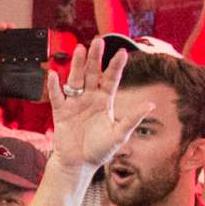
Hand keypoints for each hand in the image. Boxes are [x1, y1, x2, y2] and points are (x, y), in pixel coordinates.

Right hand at [44, 35, 140, 170]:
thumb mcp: (119, 135)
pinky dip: (54, 86)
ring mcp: (75, 103)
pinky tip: (53, 75)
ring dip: (77, 65)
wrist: (78, 164)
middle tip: (98, 41)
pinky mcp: (61, 112)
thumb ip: (132, 118)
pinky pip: (57, 97)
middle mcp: (90, 98)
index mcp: (105, 101)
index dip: (116, 66)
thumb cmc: (100, 150)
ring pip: (75, 80)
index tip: (122, 52)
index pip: (111, 79)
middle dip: (95, 58)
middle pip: (92, 74)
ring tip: (80, 50)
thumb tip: (151, 105)